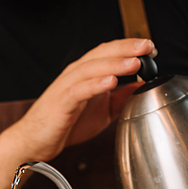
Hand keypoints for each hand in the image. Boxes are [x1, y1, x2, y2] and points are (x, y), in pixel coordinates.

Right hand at [7, 38, 154, 161]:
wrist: (36, 142)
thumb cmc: (65, 125)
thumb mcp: (103, 111)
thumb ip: (121, 97)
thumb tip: (142, 86)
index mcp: (86, 74)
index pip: (110, 52)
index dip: (130, 47)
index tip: (151, 48)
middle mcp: (76, 75)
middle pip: (103, 53)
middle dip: (126, 48)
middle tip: (147, 46)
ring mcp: (67, 87)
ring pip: (92, 68)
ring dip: (114, 64)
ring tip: (135, 62)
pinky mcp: (61, 102)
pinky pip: (80, 90)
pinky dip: (96, 84)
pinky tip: (111, 82)